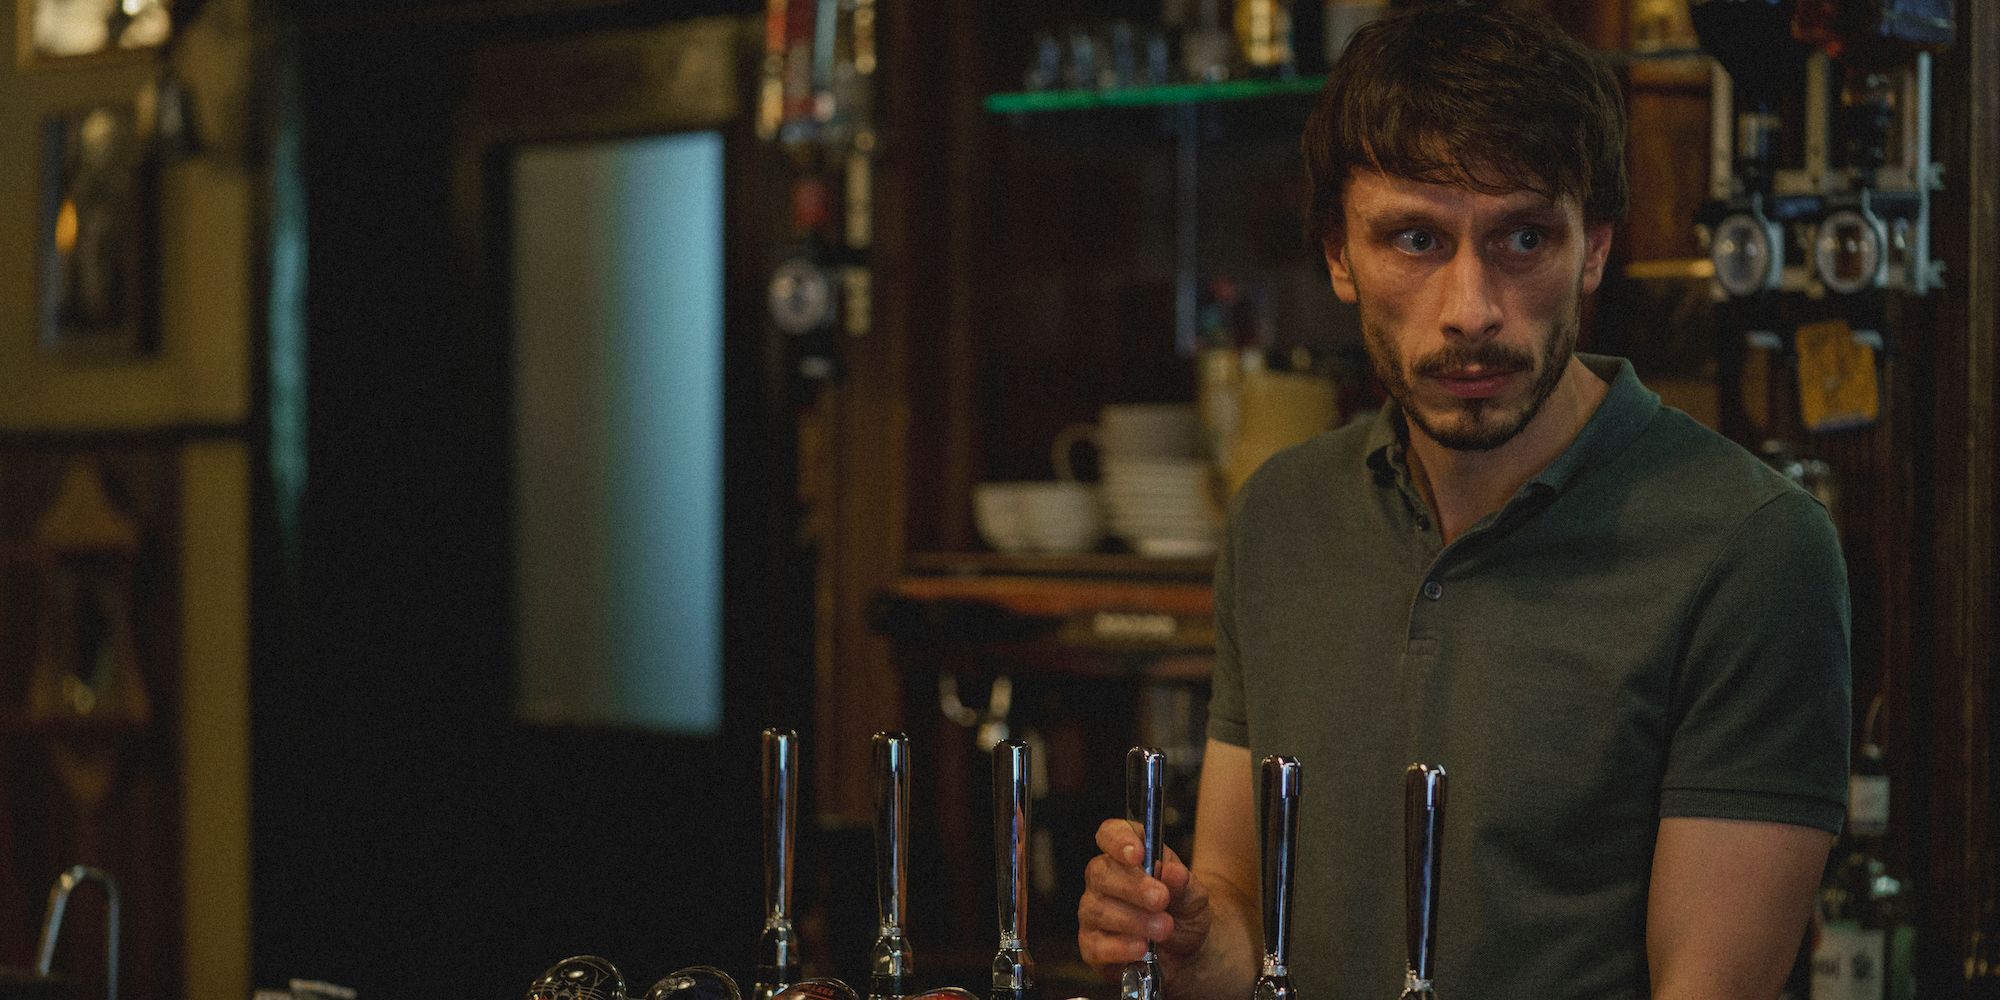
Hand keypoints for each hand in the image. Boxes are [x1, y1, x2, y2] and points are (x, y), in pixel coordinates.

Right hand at [1077, 817, 1213, 982]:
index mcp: (1126, 855)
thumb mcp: (1193, 895)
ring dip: (1135, 920)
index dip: (1119, 840)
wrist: (1187, 951)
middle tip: (1161, 899)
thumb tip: (1173, 872)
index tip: (1138, 853)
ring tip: (1164, 929)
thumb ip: (1184, 883)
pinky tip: (1141, 948)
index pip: (1109, 834)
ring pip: (1099, 910)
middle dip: (1133, 887)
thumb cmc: (1183, 911)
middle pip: (1101, 873)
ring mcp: (1093, 912)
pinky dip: (1120, 947)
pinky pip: (1095, 945)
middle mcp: (1103, 880)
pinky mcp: (1091, 946)